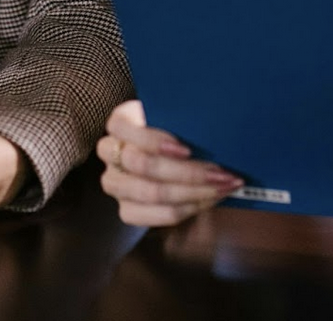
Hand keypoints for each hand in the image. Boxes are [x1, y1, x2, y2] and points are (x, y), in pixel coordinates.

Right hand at [97, 99, 242, 226]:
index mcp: (119, 122)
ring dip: (193, 193)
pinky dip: (188, 208)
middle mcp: (110, 153)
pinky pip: (157, 215)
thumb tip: (211, 133)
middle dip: (187, 172)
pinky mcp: (126, 209)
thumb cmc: (175, 128)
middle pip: (143, 166)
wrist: (168, 150)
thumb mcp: (173, 116)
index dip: (155, 141)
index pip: (126, 129)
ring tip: (223, 187)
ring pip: (151, 193)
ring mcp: (115, 183)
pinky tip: (210, 199)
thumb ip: (181, 121)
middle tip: (221, 173)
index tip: (187, 149)